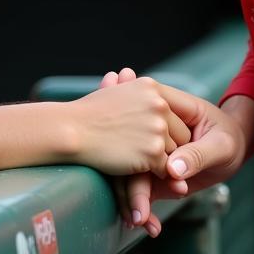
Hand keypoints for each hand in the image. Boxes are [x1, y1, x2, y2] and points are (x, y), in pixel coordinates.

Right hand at [65, 76, 190, 178]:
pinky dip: (158, 176)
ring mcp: (158, 128)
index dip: (169, 128)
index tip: (163, 139)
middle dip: (171, 146)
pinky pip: (166, 170)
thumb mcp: (117, 92)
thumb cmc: (88, 113)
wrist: (73, 130)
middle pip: (181, 133)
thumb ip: (135, 93)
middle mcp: (160, 105)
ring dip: (164, 162)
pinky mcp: (154, 152)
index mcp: (152, 88)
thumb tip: (130, 77)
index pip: (175, 111)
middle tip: (159, 158)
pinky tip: (145, 175)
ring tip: (150, 167)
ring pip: (175, 153)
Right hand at [102, 68, 250, 236]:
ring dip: (134, 201)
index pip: (143, 118)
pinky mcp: (153, 171)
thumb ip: (197, 154)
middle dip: (131, 185)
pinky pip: (141, 189)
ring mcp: (151, 150)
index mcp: (167, 106)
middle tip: (138, 215)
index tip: (133, 174)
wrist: (233, 148)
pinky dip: (143, 209)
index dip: (131, 141)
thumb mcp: (220, 144)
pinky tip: (152, 226)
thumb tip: (172, 169)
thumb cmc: (229, 136)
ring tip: (144, 223)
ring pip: (131, 174)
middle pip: (132, 150)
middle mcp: (153, 126)